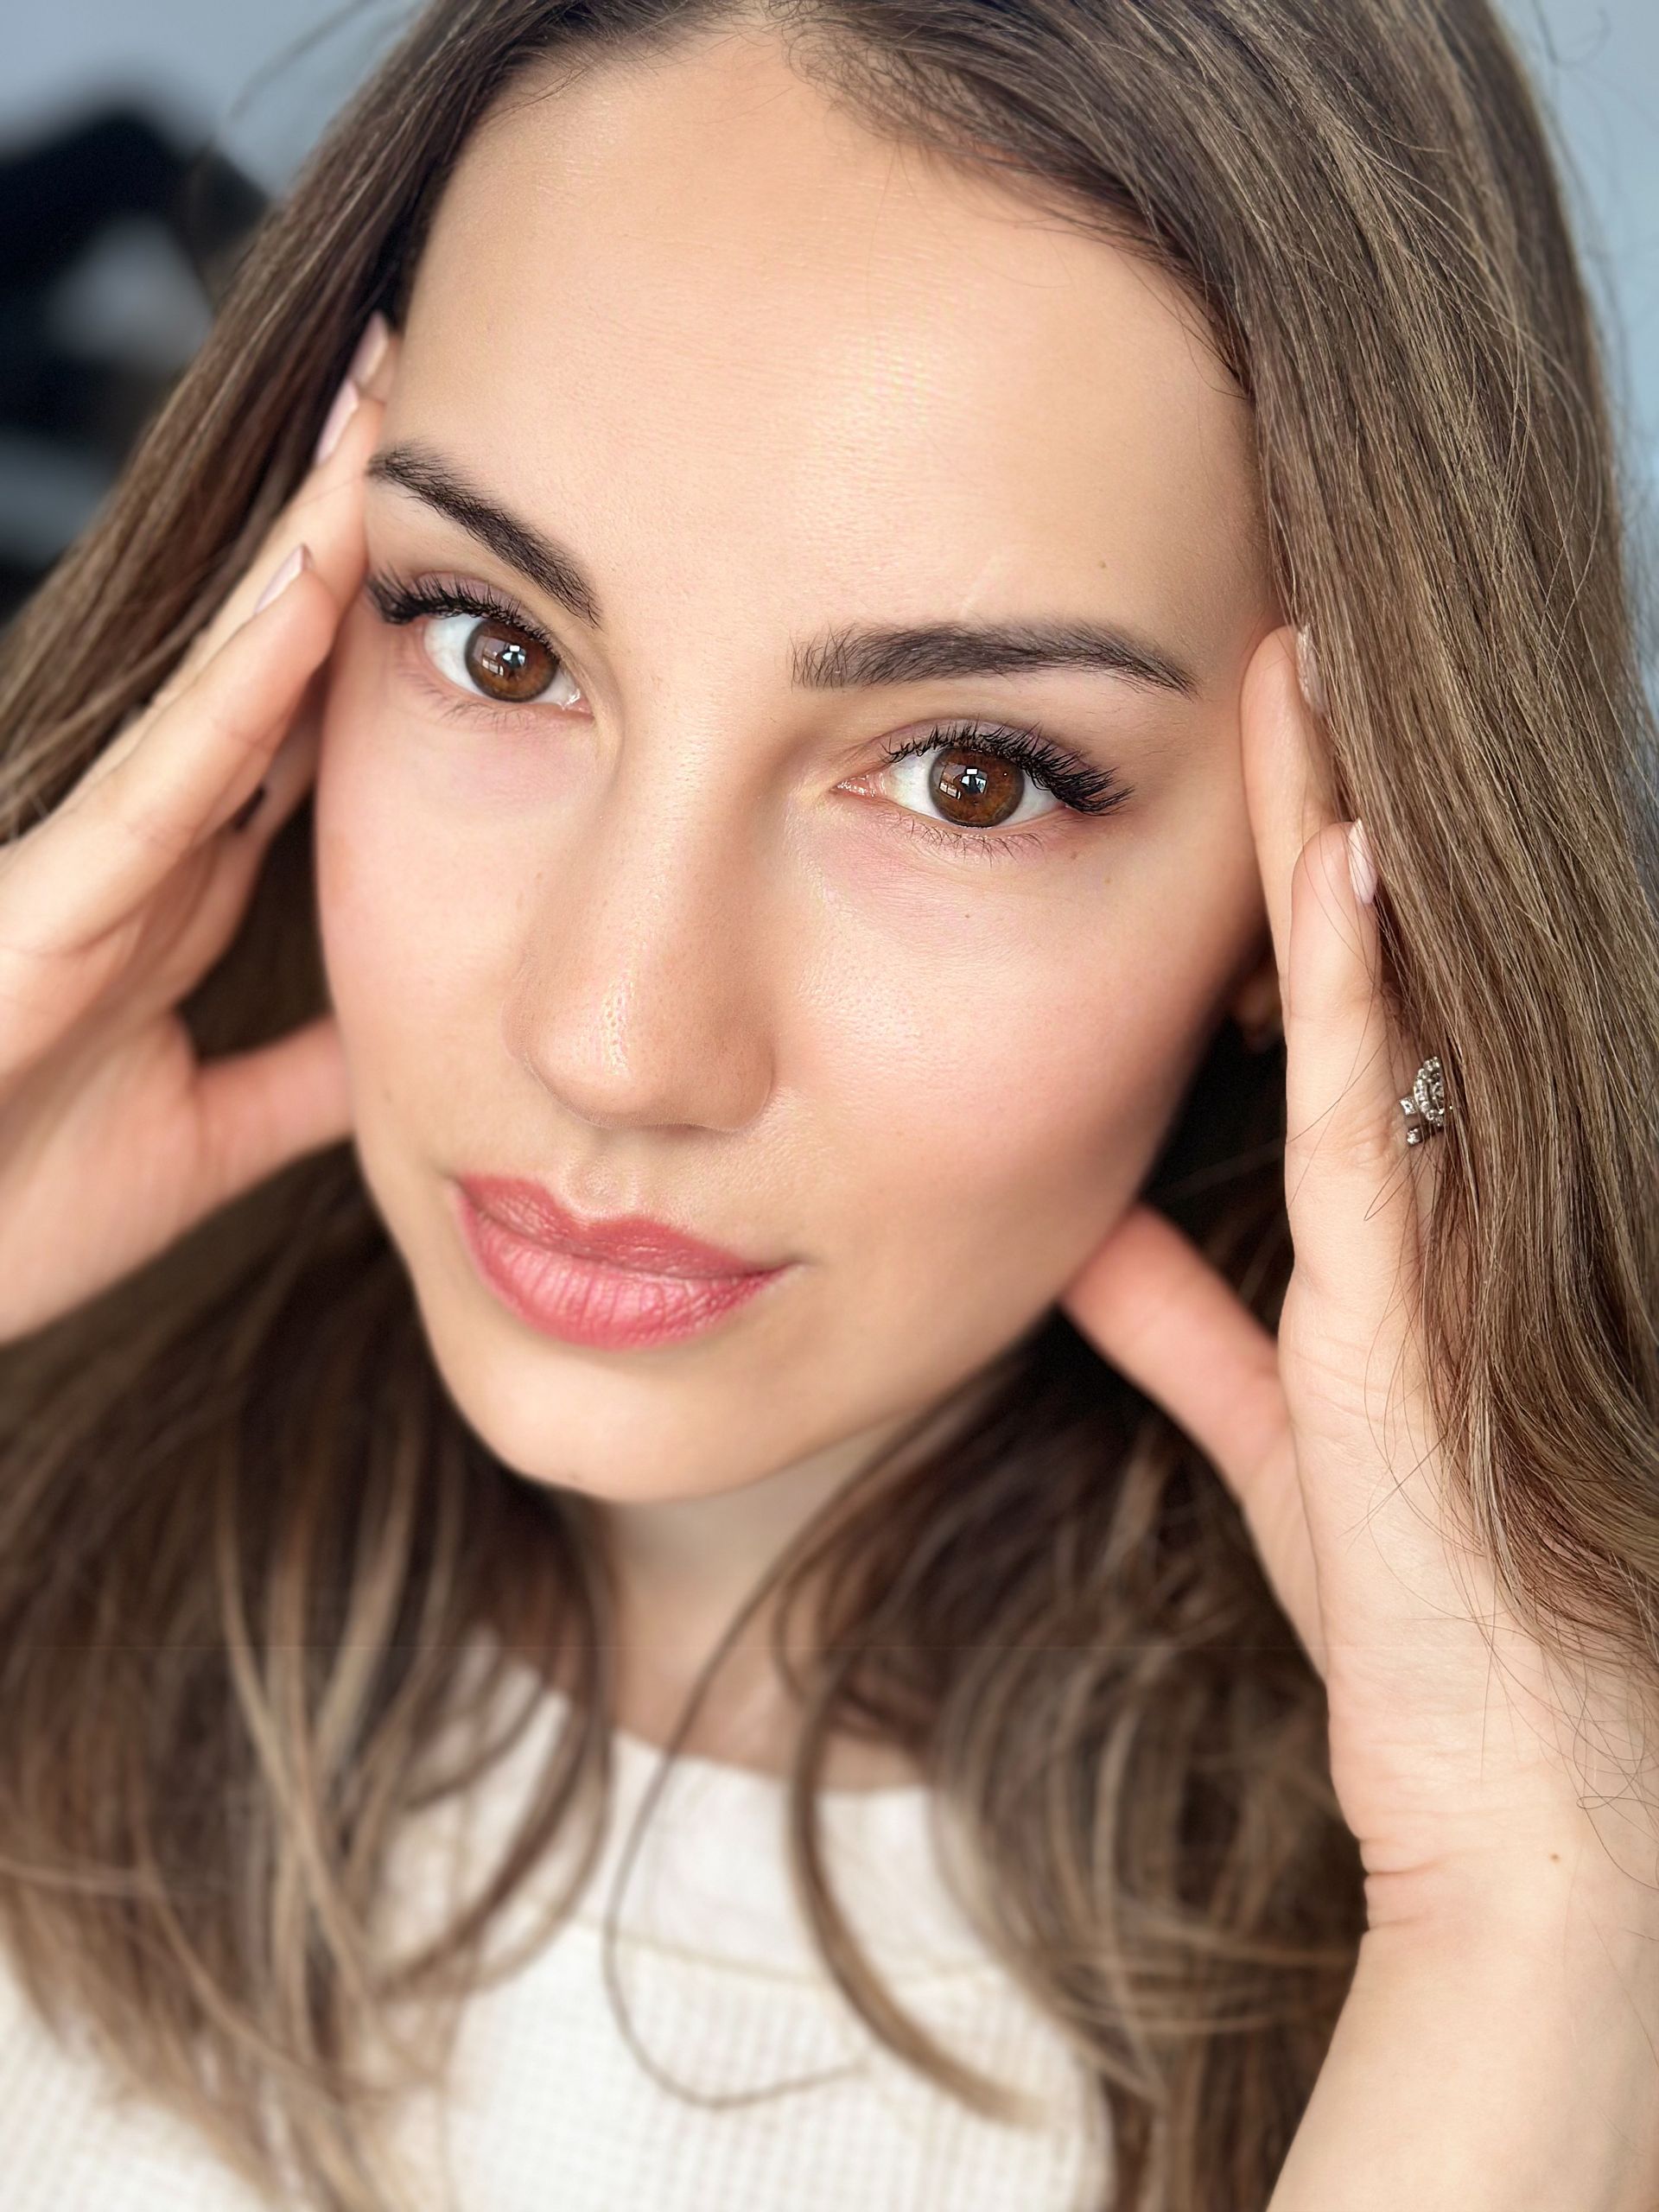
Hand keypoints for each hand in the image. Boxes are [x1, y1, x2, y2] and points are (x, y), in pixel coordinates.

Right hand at [0, 334, 394, 1344]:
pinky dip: (242, 681)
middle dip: (346, 539)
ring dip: (305, 556)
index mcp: (182, 892)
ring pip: (223, 681)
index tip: (482, 544)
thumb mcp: (207, 1136)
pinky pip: (164, 772)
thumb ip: (303, 1078)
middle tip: (437, 400)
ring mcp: (93, 859)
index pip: (304, 730)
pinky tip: (309, 589)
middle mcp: (143, 848)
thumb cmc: (10, 1208)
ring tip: (383, 420)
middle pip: (271, 663)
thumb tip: (413, 1035)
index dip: (384, 633)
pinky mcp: (48, 896)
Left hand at [1059, 624, 1650, 1934]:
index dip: (1306, 870)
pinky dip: (1359, 986)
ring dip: (1337, 835)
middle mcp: (1446, 1201)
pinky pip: (1378, 1113)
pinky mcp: (1421, 1306)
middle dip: (1327, 799)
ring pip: (1391, 998)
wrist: (1516, 1788)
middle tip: (1289, 630)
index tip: (1268, 739)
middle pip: (1378, 960)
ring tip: (1301, 669)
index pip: (1344, 1004)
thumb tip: (1084, 1230)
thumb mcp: (1285, 1433)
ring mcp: (1448, 1242)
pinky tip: (1336, 858)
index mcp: (1404, 1220)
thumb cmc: (1422, 1616)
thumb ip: (1185, 1325)